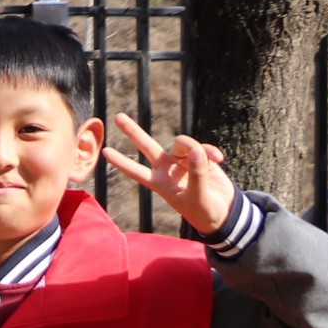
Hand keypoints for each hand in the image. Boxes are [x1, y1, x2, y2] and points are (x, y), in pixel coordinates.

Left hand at [104, 114, 237, 237]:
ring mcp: (182, 161)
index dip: (121, 162)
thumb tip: (196, 151)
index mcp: (160, 183)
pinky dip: (210, 151)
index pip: (136, 171)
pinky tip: (219, 159)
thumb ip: (197, 174)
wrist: (222, 210)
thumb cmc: (204, 210)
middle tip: (118, 117)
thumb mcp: (198, 197)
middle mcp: (167, 169)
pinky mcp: (199, 157)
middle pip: (147, 146)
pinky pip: (202, 147)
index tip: (104, 152)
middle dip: (134, 132)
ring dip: (194, 147)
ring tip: (212, 159)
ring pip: (181, 143)